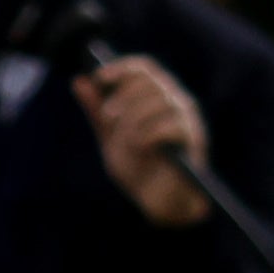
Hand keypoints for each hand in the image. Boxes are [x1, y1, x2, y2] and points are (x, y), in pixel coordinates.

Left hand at [75, 52, 212, 224]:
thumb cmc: (139, 170)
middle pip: (151, 81)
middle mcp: (176, 102)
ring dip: (135, 118)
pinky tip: (140, 147)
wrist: (158, 204)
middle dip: (125, 96)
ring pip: (160, 100)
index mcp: (157, 97)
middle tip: (108, 116)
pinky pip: (171, 125)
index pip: (143, 68)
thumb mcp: (110, 139)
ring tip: (126, 142)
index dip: (121, 68)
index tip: (99, 77)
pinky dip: (150, 134)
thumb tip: (78, 80)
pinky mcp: (195, 140)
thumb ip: (97, 111)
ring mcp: (187, 119)